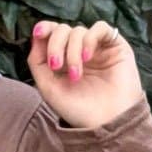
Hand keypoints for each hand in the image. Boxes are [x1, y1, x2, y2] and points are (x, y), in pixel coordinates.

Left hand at [28, 19, 145, 130]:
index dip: (44, 29)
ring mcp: (97, 48)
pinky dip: (90, 38)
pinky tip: (88, 57)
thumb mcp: (49, 89)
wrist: (107, 123)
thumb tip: (36, 36)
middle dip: (55, 44)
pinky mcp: (115, 46)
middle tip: (56, 66)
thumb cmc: (78, 111)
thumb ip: (37, 62)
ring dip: (72, 51)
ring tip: (75, 75)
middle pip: (62, 30)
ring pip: (78, 31)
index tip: (38, 33)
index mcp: (64, 61)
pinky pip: (100, 27)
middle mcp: (79, 52)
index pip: (52, 34)